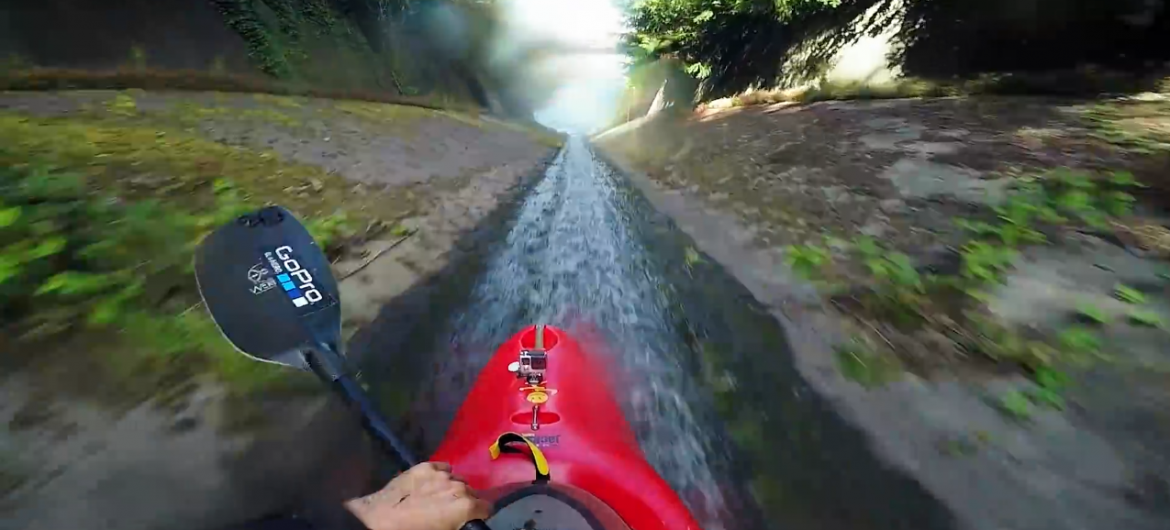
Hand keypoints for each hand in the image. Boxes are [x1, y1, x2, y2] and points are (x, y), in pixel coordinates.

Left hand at [344, 462, 490, 529]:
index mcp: (466, 506)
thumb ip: (458, 525)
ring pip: (456, 480)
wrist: (377, 522)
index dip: (480, 515)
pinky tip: (430, 485)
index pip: (487, 507)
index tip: (471, 520)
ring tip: (437, 498)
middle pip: (471, 492)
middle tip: (451, 513)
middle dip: (465, 501)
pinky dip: (440, 476)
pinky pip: (442, 468)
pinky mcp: (424, 465)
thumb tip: (460, 522)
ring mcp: (441, 474)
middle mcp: (458, 486)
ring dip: (452, 489)